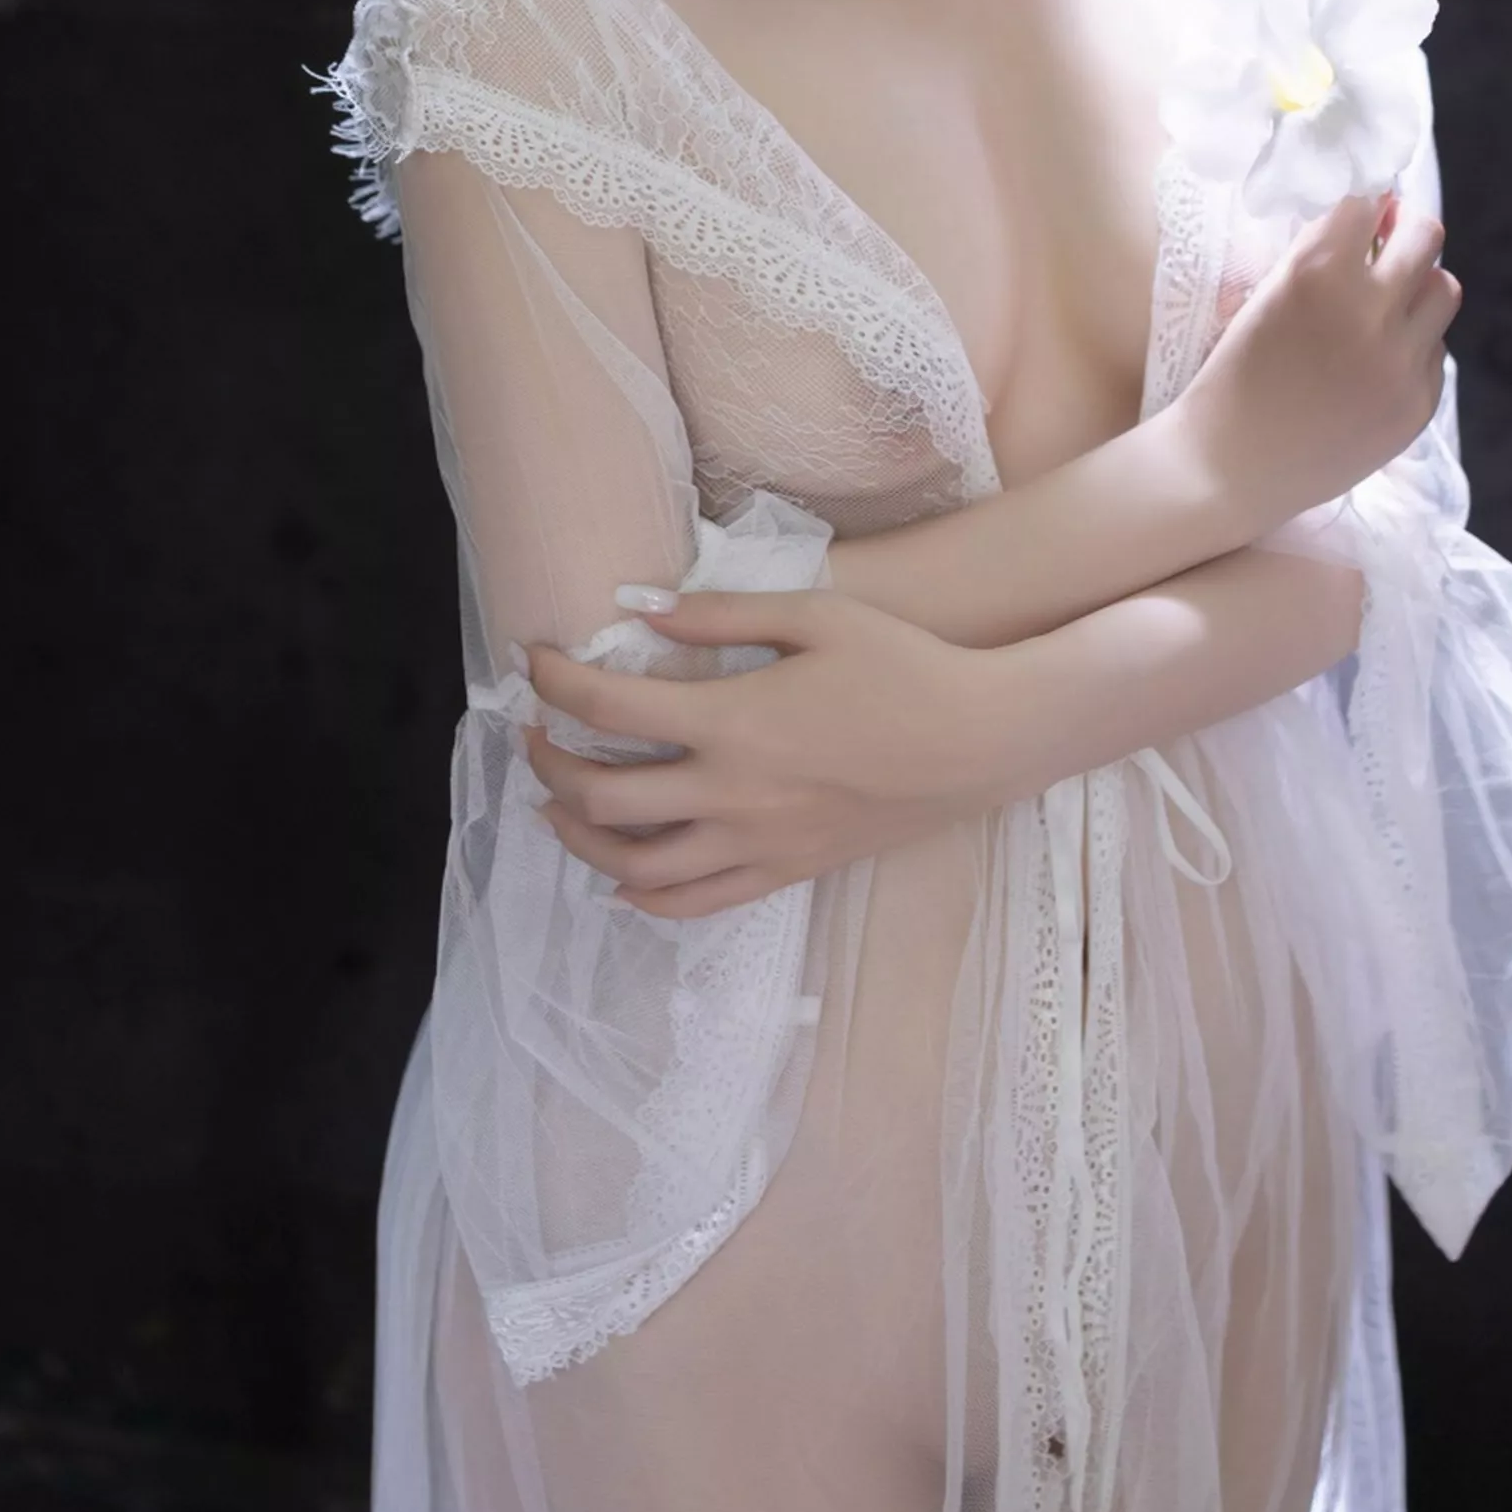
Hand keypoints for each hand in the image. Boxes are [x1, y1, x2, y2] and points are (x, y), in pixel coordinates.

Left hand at [521, 585, 995, 921]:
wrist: (977, 741)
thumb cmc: (902, 665)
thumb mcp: (814, 616)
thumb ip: (720, 613)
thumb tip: (638, 607)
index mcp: (732, 721)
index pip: (607, 707)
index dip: (554, 682)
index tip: (534, 660)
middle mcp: (731, 793)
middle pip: (602, 797)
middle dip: (548, 763)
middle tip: (535, 732)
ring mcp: (755, 844)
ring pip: (633, 866)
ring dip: (578, 837)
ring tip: (558, 805)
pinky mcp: (782, 874)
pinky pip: (691, 904)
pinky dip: (641, 894)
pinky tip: (623, 874)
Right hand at [1176, 186, 1459, 539]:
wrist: (1231, 467)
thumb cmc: (1233, 376)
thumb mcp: (1262, 296)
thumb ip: (1318, 255)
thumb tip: (1373, 219)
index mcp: (1317, 274)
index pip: (1366, 203)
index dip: (1364, 205)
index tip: (1362, 214)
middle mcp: (1368, 311)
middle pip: (1425, 236)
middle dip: (1406, 231)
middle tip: (1388, 242)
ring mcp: (1401, 361)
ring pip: (1443, 290)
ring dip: (1418, 287)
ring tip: (1387, 306)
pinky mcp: (1418, 403)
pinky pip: (1434, 351)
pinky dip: (1413, 345)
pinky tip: (1375, 363)